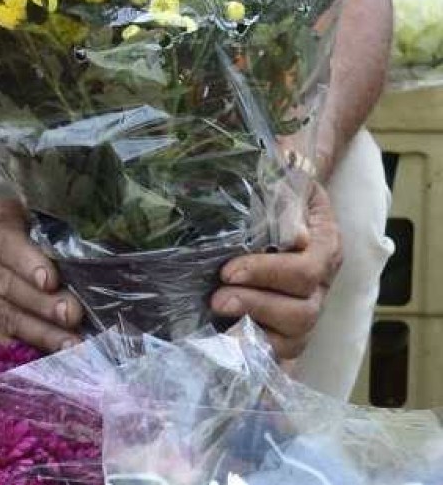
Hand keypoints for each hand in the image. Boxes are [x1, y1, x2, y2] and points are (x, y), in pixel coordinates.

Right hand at [0, 198, 84, 352]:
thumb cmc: (5, 231)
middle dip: (44, 305)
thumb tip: (96, 234)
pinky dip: (25, 356)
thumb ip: (47, 223)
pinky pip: (1, 344)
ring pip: (9, 319)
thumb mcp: (18, 213)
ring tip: (73, 346)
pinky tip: (53, 364)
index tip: (51, 279)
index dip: (29, 264)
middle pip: (12, 288)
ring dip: (41, 335)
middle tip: (74, 315)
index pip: (10, 247)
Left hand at [212, 182, 342, 363]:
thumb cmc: (276, 190)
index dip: (268, 274)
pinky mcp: (287, 333)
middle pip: (303, 311)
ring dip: (254, 330)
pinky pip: (280, 358)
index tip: (229, 270)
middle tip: (217, 297)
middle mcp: (320, 286)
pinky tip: (230, 355)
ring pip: (294, 339)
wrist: (277, 198)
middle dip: (256, 305)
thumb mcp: (284, 184)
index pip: (307, 271)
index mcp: (325, 248)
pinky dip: (258, 360)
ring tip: (217, 315)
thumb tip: (295, 236)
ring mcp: (305, 312)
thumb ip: (286, 202)